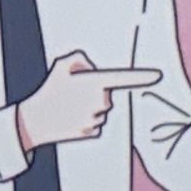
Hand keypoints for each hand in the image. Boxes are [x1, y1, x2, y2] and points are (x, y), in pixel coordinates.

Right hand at [13, 52, 160, 153]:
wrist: (32, 122)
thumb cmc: (48, 91)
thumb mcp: (61, 65)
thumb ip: (79, 58)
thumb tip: (91, 67)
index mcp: (94, 84)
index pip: (123, 78)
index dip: (142, 77)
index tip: (157, 76)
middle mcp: (99, 102)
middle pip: (107, 96)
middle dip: (95, 94)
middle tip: (73, 96)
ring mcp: (96, 119)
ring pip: (102, 111)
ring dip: (89, 109)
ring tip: (68, 108)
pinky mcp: (91, 133)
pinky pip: (96, 125)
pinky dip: (86, 122)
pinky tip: (70, 120)